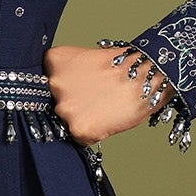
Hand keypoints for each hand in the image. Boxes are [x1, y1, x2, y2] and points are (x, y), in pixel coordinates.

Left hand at [42, 44, 172, 144]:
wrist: (148, 78)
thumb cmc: (124, 67)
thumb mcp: (87, 58)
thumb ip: (68, 73)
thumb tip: (60, 93)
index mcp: (54, 60)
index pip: (47, 81)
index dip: (66, 85)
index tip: (80, 83)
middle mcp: (53, 83)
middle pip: (54, 102)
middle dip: (72, 102)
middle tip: (95, 97)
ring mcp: (64, 107)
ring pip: (66, 120)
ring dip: (81, 118)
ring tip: (103, 107)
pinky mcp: (77, 128)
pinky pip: (79, 137)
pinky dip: (92, 132)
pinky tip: (106, 119)